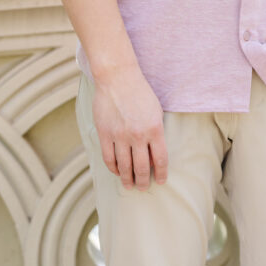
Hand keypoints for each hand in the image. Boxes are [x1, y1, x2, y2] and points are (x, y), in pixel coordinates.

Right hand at [91, 65, 167, 190]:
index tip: (161, 181)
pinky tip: (117, 171)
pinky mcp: (105, 133)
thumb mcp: (156, 112)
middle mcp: (138, 135)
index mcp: (155, 129)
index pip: (160, 159)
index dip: (161, 173)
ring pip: (124, 166)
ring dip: (127, 179)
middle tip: (143, 188)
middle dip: (143, 181)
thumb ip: (156, 133)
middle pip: (141, 167)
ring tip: (129, 185)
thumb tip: (153, 157)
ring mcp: (120, 135)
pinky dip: (113, 168)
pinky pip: (109, 158)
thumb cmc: (141, 93)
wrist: (118, 78)